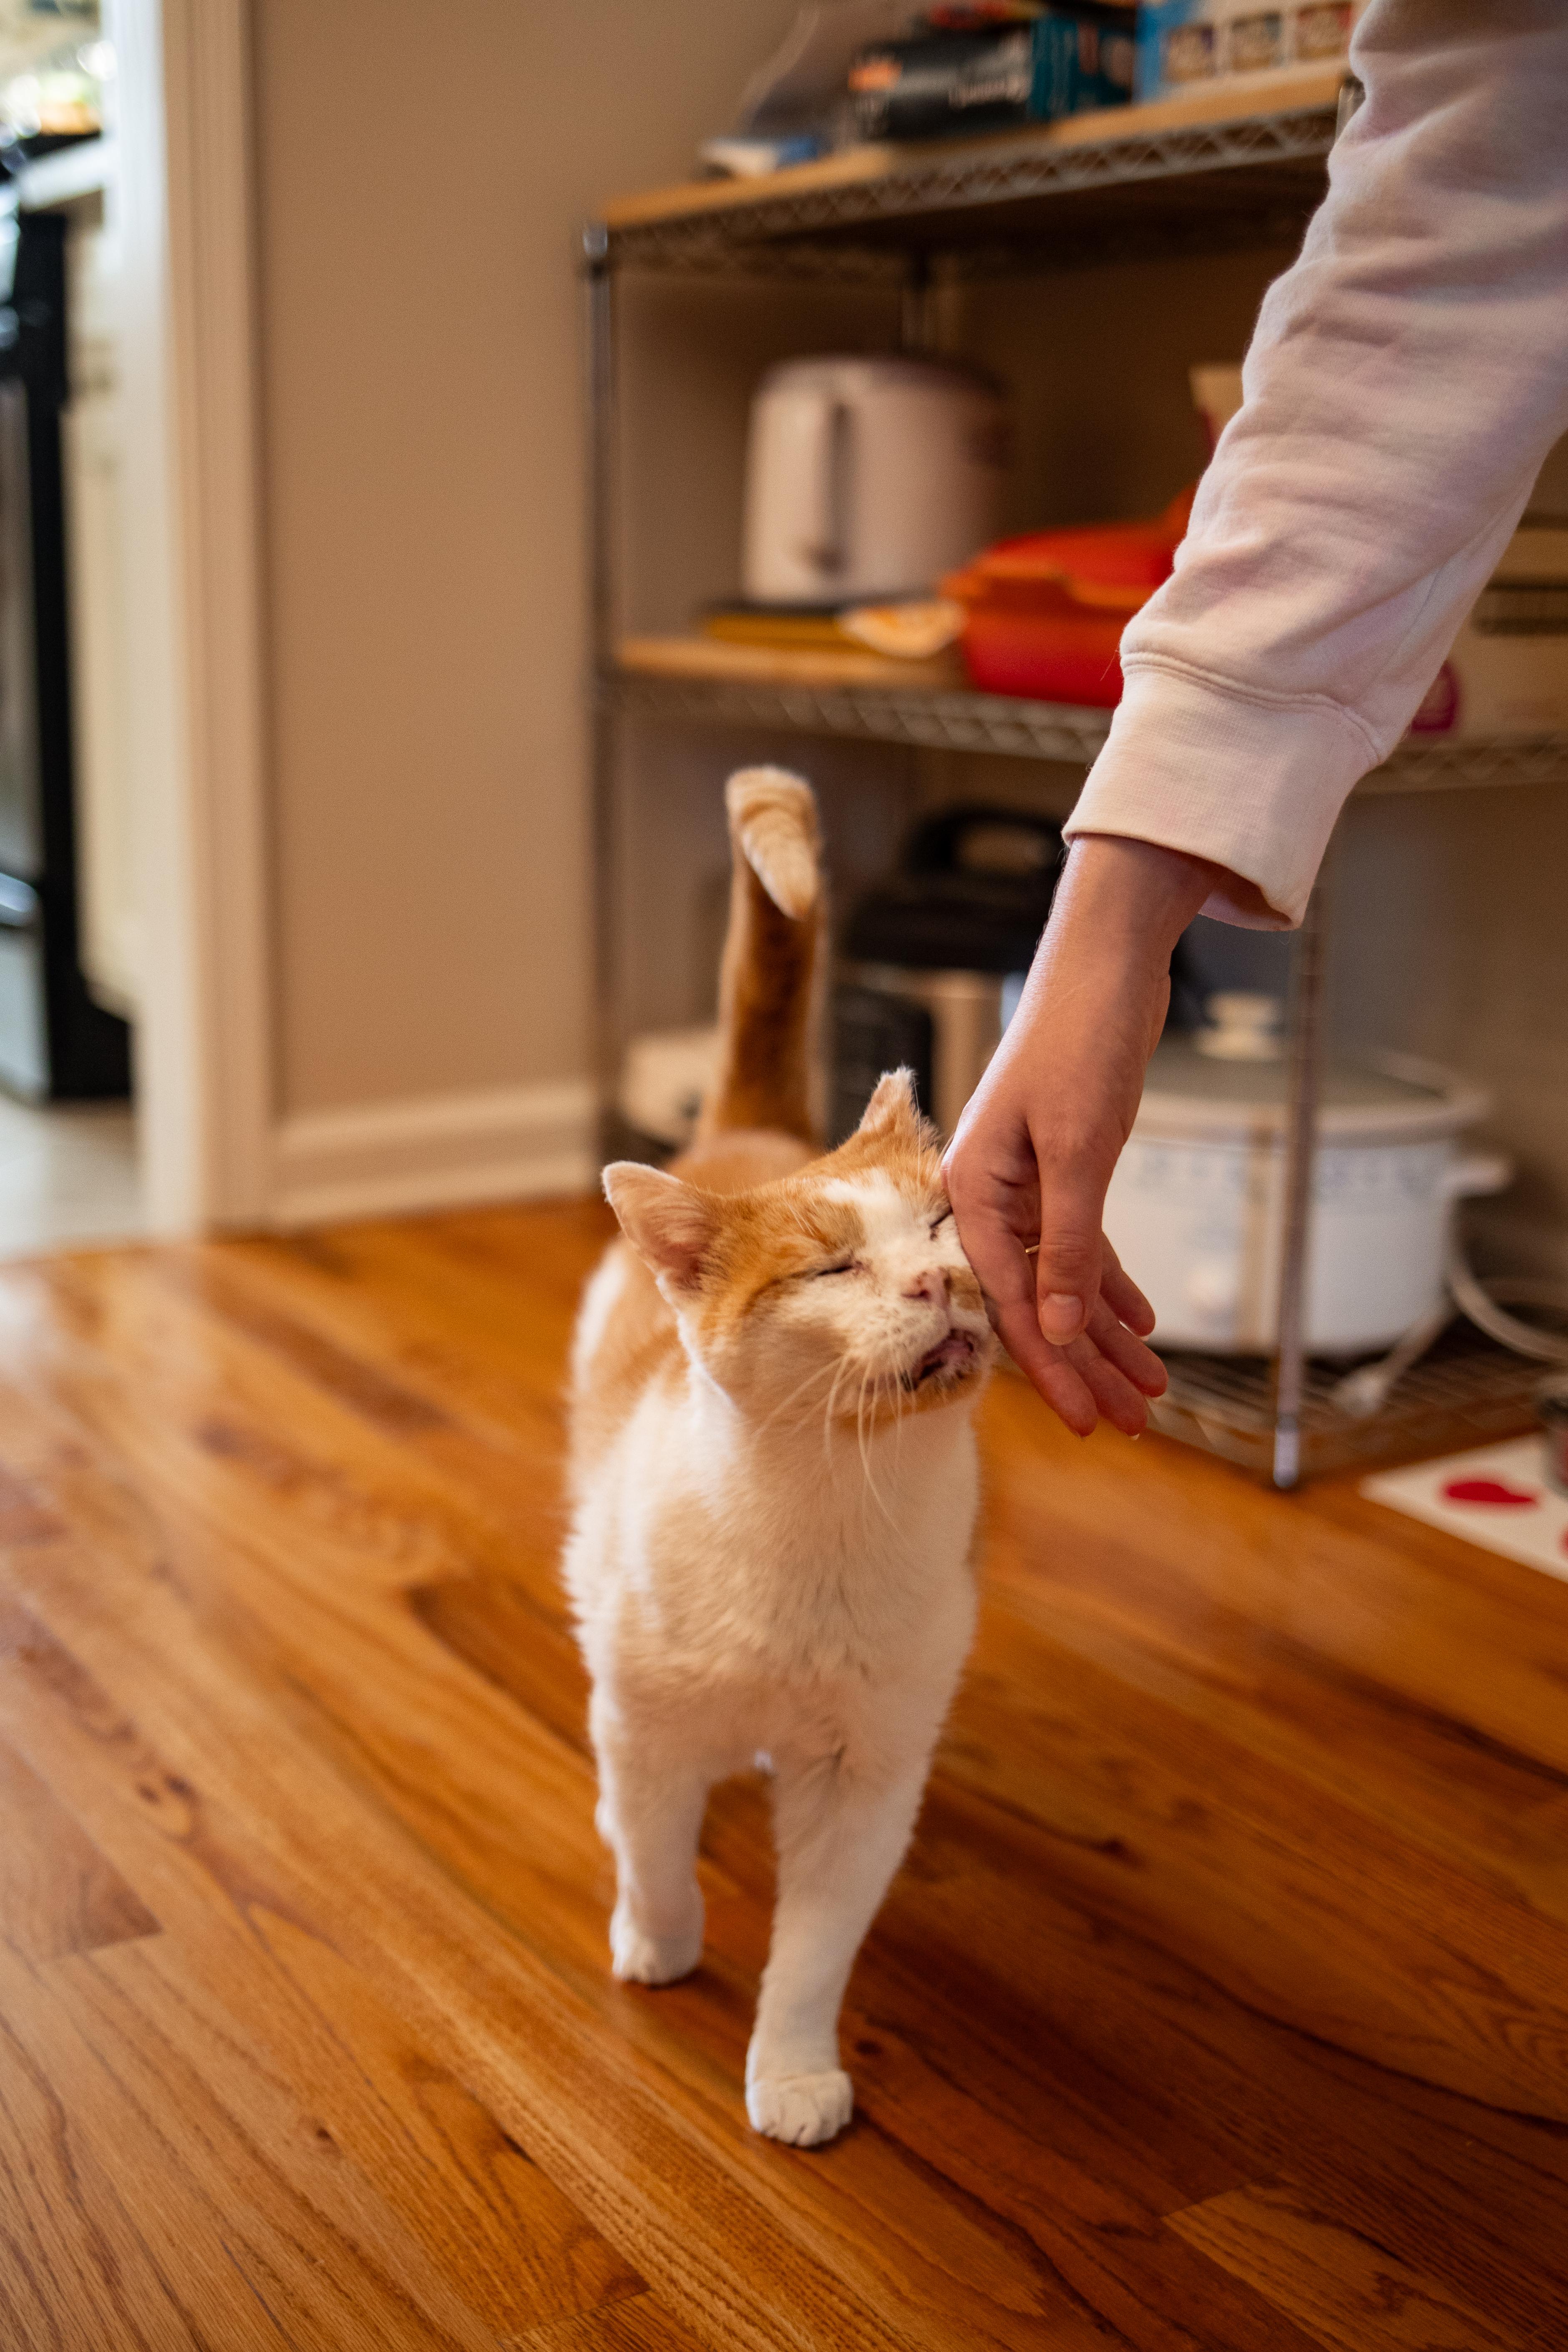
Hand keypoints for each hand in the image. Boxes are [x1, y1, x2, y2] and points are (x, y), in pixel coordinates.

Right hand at [942, 834, 1222, 1436]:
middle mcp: (989, 1194)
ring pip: (1064, 1277)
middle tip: (1130, 1421)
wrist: (1107, 963)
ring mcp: (1026, 1182)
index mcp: (972, 1191)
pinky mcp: (1063, 1167)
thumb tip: (1061, 1327)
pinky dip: (1111, 1282)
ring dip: (1107, 1332)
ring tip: (1151, 1389)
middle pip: (1036, 1299)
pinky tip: (1142, 1323)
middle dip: (1087, 1363)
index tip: (1085, 1420)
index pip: (1007, 1299)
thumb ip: (1068, 1244)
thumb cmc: (1082, 1041)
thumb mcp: (1079, 1150)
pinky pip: (1083, 1243)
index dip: (1052, 1365)